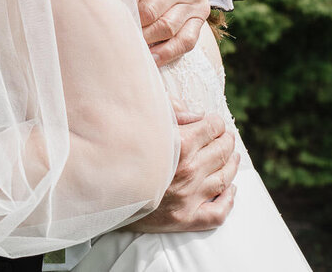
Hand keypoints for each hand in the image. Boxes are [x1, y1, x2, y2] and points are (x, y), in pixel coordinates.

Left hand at [100, 0, 215, 65]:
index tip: (103, 1)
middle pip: (153, 7)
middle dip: (129, 19)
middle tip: (103, 28)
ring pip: (168, 27)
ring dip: (143, 38)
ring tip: (118, 44)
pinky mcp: (201, 16)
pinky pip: (186, 41)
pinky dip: (167, 53)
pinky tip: (146, 59)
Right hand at [129, 108, 238, 232]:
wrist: (99, 187)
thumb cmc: (120, 147)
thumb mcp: (142, 120)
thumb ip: (170, 112)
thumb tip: (196, 115)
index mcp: (180, 145)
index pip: (213, 127)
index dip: (216, 121)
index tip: (212, 121)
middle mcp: (188, 172)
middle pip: (223, 150)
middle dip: (226, 140)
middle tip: (225, 137)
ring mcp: (189, 198)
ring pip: (225, 178)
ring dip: (232, 164)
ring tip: (233, 157)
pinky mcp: (185, 219)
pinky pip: (218, 213)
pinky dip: (229, 200)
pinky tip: (231, 189)